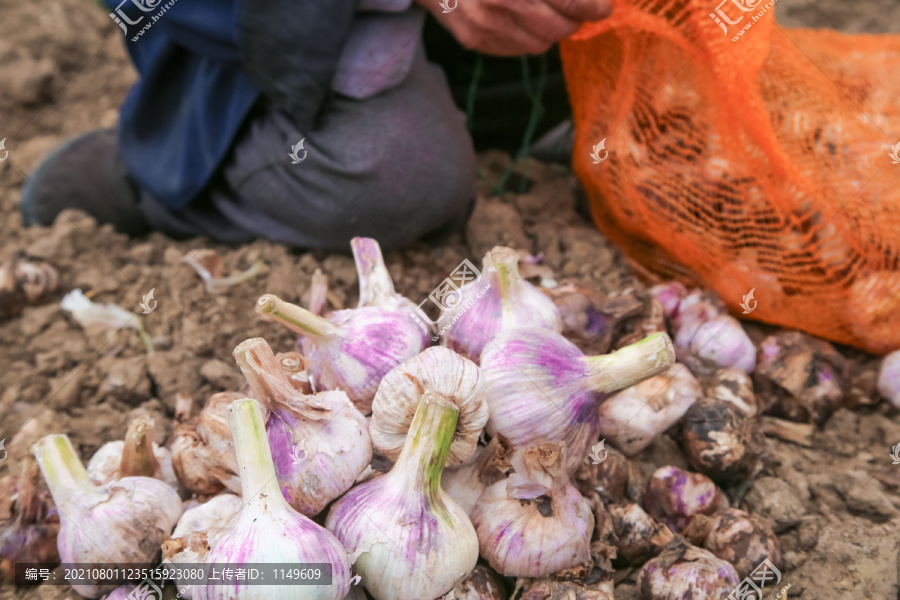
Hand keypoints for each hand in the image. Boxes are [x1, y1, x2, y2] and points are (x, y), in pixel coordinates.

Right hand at [417, 0, 612, 55]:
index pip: (569, 1)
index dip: (593, 7)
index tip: (603, 8)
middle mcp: (499, 3)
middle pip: (558, 29)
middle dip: (575, 21)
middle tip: (581, 11)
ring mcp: (484, 25)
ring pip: (539, 45)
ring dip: (551, 31)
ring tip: (549, 14)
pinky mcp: (473, 40)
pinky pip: (515, 50)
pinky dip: (526, 38)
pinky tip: (522, 19)